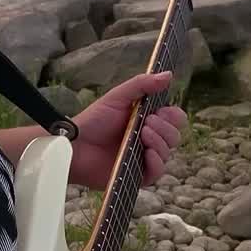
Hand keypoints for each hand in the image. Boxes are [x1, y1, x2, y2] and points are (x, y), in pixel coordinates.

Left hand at [68, 71, 185, 189]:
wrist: (75, 145)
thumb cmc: (93, 120)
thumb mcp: (117, 97)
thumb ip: (142, 84)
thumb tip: (169, 75)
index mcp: (147, 120)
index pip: (174, 119)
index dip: (173, 116)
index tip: (162, 111)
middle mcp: (148, 140)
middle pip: (174, 136)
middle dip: (165, 128)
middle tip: (146, 122)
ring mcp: (143, 158)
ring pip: (167, 152)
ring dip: (159, 141)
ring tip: (142, 133)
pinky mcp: (136, 175)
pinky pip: (157, 172)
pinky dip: (156, 162)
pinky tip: (147, 153)